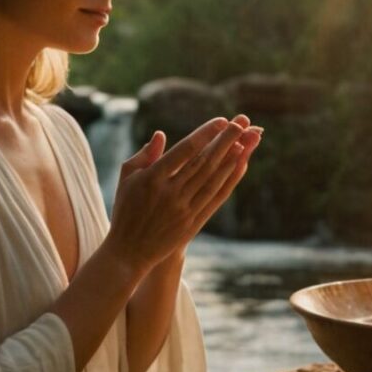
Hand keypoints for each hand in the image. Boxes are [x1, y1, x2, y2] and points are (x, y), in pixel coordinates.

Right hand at [105, 114, 260, 273]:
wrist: (129, 251)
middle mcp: (170, 193)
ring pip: (213, 179)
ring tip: (246, 140)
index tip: (221, 120)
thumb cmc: (125, 210)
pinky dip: (229, 181)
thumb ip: (144, 155)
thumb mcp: (127, 179)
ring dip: (231, 158)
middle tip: (241, 123)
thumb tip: (161, 134)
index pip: (185, 150)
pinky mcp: (193, 222)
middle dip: (225, 140)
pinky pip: (215, 197)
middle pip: (204, 161)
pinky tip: (240, 166)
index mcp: (152, 178)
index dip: (205, 134)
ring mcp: (183, 209)